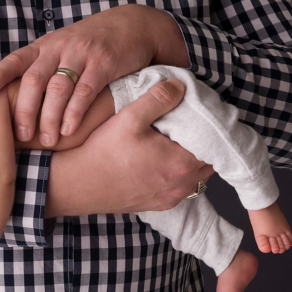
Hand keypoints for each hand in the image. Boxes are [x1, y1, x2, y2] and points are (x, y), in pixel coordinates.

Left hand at [0, 4, 181, 147]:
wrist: (133, 25)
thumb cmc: (92, 42)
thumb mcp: (63, 46)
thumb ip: (43, 65)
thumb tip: (15, 95)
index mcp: (46, 45)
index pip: (17, 59)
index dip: (0, 73)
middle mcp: (60, 47)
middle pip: (34, 79)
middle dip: (24, 109)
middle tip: (20, 135)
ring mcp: (82, 54)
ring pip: (58, 88)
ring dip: (49, 117)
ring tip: (46, 140)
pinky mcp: (104, 64)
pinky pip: (85, 90)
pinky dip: (74, 112)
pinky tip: (68, 129)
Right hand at [44, 78, 214, 216]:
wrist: (76, 185)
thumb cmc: (103, 152)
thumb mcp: (130, 117)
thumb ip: (159, 99)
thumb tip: (180, 86)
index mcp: (182, 163)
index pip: (215, 144)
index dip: (211, 127)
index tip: (202, 114)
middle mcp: (182, 185)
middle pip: (210, 161)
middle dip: (204, 143)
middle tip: (192, 124)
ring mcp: (170, 198)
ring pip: (197, 177)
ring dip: (192, 159)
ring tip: (178, 141)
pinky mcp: (157, 205)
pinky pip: (180, 188)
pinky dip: (179, 174)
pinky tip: (162, 160)